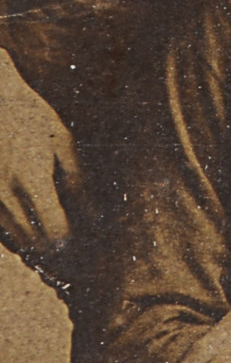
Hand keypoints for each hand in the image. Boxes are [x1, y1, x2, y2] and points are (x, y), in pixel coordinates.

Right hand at [0, 53, 78, 255]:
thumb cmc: (30, 114)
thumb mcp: (61, 140)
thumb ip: (75, 176)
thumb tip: (90, 207)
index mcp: (34, 179)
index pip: (52, 224)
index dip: (63, 236)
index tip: (70, 240)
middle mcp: (8, 189)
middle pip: (28, 232)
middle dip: (45, 242)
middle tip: (57, 248)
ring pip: (6, 227)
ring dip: (24, 237)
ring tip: (38, 243)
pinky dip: (4, 225)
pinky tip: (16, 226)